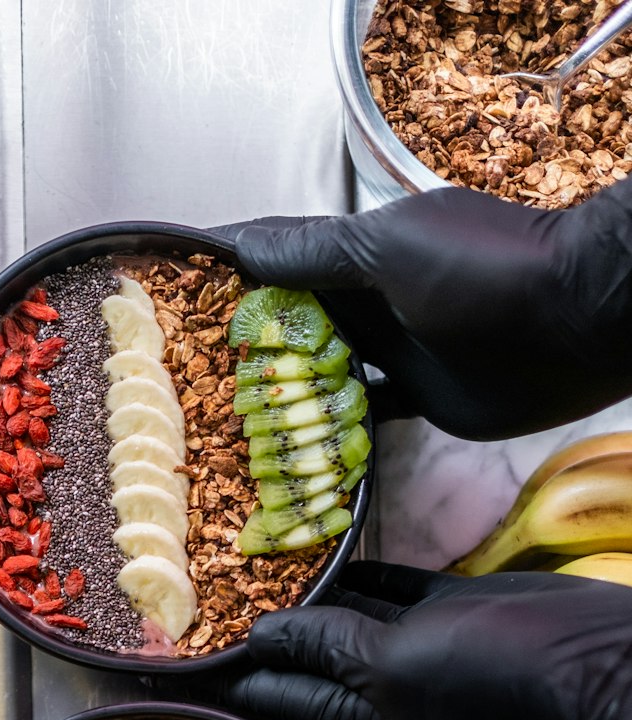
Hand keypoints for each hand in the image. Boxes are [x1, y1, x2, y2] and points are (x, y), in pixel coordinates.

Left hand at [222, 562, 631, 719]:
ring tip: (248, 562)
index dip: (225, 675)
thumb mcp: (394, 664)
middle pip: (301, 657)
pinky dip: (359, 571)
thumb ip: (326, 645)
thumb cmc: (492, 673)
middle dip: (256, 632)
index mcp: (359, 712)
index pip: (274, 695)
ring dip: (303, 593)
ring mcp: (415, 643)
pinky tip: (326, 550)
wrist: (594, 658)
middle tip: (199, 597)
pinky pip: (389, 587)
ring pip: (343, 616)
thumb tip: (262, 636)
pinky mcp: (447, 607)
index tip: (171, 659)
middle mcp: (380, 683)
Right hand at [226, 182, 631, 440]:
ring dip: (283, 394)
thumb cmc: (484, 270)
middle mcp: (371, 303)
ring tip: (224, 420)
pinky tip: (292, 449)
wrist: (570, 321)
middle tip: (187, 377)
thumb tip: (236, 244)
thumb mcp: (385, 248)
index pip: (278, 263)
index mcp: (358, 256)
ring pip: (321, 374)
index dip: (229, 280)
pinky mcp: (416, 399)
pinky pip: (362, 417)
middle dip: (246, 346)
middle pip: (294, 325)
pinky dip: (332, 431)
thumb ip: (312, 251)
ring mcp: (394, 352)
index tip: (175, 299)